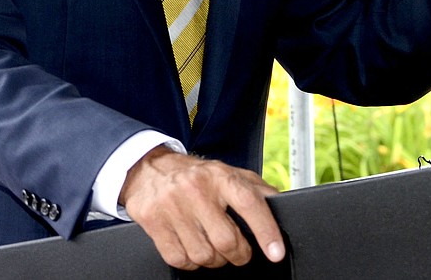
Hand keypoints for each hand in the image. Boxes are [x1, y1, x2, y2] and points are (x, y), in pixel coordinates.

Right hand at [120, 146, 285, 269]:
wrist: (149, 169)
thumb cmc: (196, 175)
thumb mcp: (228, 173)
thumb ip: (255, 189)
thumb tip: (280, 205)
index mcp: (220, 175)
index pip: (249, 202)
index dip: (266, 230)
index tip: (276, 252)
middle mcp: (196, 189)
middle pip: (226, 240)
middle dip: (238, 254)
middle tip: (239, 250)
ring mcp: (173, 205)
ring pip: (204, 256)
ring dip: (214, 259)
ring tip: (212, 245)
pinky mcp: (154, 222)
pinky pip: (181, 260)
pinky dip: (190, 262)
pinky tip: (192, 245)